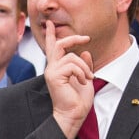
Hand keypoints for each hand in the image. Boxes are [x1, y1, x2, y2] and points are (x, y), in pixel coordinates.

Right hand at [44, 20, 93, 138]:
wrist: (73, 114)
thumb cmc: (77, 99)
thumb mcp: (84, 78)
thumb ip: (83, 65)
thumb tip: (84, 52)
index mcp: (57, 67)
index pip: (51, 47)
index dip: (50, 34)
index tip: (50, 23)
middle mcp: (51, 67)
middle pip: (59, 45)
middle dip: (73, 39)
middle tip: (86, 38)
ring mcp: (51, 71)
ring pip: (70, 57)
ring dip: (84, 67)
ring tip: (88, 78)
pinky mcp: (54, 76)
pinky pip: (72, 66)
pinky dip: (81, 73)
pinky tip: (82, 82)